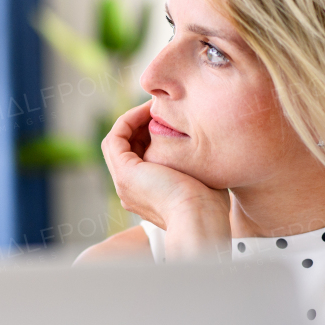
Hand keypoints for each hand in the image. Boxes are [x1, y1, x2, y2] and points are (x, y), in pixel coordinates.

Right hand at [101, 100, 230, 252]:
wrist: (200, 219)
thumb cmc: (209, 205)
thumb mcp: (201, 179)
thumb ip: (194, 163)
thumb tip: (207, 146)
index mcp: (147, 194)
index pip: (141, 156)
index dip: (150, 134)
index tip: (171, 117)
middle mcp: (130, 190)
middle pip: (128, 147)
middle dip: (141, 124)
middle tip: (161, 106)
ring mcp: (124, 183)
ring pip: (118, 142)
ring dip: (133, 119)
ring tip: (154, 105)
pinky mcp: (124, 173)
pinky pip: (115, 138)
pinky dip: (128, 121)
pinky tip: (148, 110)